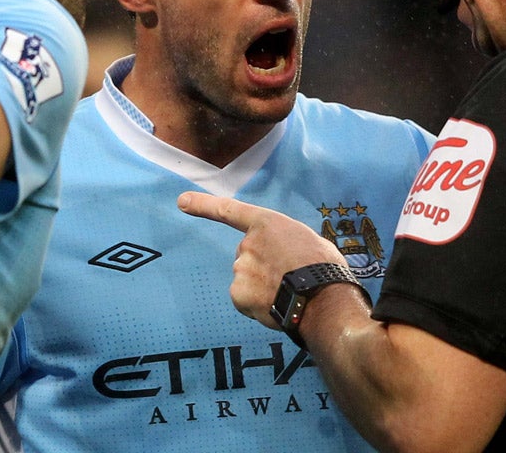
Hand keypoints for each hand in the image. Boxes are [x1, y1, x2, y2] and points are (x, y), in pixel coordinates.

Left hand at [178, 191, 345, 328]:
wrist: (323, 300)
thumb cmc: (323, 268)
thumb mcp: (307, 240)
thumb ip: (284, 241)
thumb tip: (283, 256)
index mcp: (267, 224)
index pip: (230, 210)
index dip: (203, 205)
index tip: (181, 201)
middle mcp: (247, 243)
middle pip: (246, 254)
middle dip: (262, 264)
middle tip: (287, 276)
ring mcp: (240, 269)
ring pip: (246, 278)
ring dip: (261, 285)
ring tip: (286, 292)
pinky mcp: (238, 294)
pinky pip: (244, 299)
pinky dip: (256, 304)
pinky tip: (276, 304)